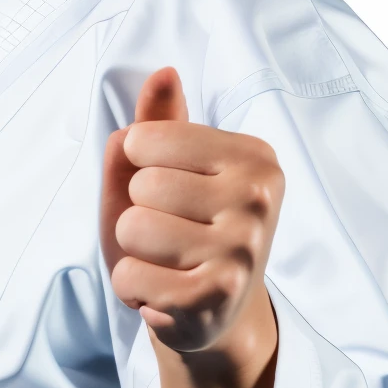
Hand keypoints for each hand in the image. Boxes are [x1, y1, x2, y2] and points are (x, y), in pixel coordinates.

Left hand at [100, 66, 283, 360]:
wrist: (216, 313)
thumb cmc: (184, 229)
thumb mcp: (168, 170)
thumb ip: (160, 122)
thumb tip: (163, 74)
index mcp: (252, 156)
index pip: (146, 139)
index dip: (139, 167)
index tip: (171, 190)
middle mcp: (257, 197)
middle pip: (141, 186)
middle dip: (137, 213)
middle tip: (170, 234)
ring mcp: (242, 248)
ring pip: (132, 229)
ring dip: (133, 252)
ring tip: (166, 262)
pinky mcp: (216, 296)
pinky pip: (130, 276)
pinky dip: (133, 287)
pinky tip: (164, 293)